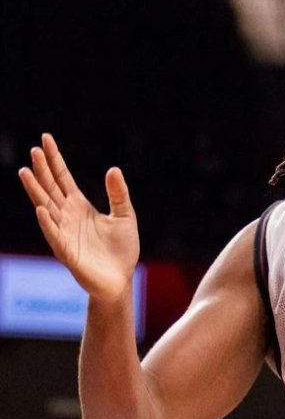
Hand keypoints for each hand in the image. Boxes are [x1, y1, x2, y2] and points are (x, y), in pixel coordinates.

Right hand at [18, 134, 139, 304]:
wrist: (120, 279)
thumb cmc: (121, 249)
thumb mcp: (125, 216)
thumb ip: (118, 194)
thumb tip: (113, 169)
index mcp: (79, 206)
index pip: (62, 178)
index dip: (54, 160)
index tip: (45, 139)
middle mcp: (67, 216)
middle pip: (50, 188)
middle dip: (42, 170)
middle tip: (34, 150)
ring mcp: (64, 233)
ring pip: (46, 208)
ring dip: (36, 191)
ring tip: (25, 172)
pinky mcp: (68, 252)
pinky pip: (55, 236)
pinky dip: (48, 223)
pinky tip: (41, 209)